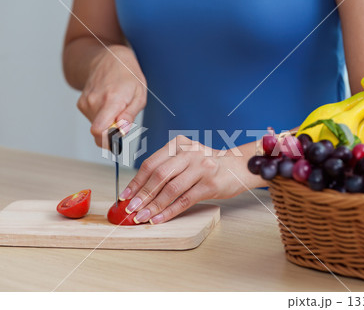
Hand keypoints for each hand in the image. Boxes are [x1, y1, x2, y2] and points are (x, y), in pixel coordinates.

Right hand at [77, 45, 146, 146]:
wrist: (108, 58)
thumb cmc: (128, 75)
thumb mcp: (139, 94)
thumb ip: (130, 115)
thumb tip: (122, 131)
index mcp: (112, 99)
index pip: (99, 130)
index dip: (108, 141)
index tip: (119, 140)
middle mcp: (95, 102)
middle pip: (99, 134)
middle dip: (112, 134)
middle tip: (123, 123)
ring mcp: (85, 103)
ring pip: (97, 128)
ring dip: (108, 125)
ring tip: (116, 109)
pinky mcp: (81, 105)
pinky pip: (93, 121)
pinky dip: (102, 119)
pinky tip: (108, 106)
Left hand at [120, 135, 251, 223]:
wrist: (239, 167)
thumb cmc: (207, 166)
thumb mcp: (186, 159)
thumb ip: (167, 169)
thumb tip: (139, 192)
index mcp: (179, 144)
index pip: (151, 163)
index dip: (135, 182)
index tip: (124, 196)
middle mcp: (189, 153)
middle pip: (159, 175)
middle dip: (142, 195)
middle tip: (129, 209)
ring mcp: (202, 167)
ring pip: (171, 189)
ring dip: (153, 206)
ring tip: (141, 217)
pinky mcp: (211, 184)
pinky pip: (185, 200)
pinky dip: (170, 211)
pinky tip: (159, 219)